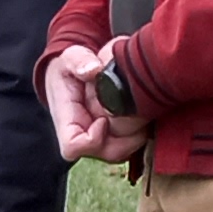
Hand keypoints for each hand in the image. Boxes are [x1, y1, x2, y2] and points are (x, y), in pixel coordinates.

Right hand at [44, 43, 147, 164]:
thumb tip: (94, 70)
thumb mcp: (69, 57)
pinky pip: (131, 145)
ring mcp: (100, 138)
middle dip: (127, 139)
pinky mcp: (114, 136)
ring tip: (143, 112)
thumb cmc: (68, 68)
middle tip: (137, 115)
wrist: (72, 73)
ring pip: (122, 153)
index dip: (93, 138)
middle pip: (106, 154)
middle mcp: (83, 135)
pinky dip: (141, 133)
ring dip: (137, 136)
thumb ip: (79, 61)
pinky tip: (145, 113)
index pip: (73, 146)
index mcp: (67, 120)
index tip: (104, 119)